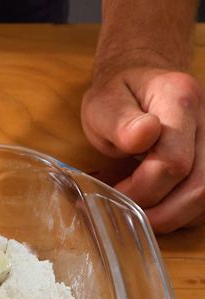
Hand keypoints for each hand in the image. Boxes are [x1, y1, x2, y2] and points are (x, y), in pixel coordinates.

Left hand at [82, 62, 204, 232]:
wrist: (144, 81)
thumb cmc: (120, 95)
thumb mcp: (104, 102)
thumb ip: (119, 120)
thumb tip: (143, 135)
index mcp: (180, 100)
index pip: (173, 161)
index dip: (142, 188)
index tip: (114, 192)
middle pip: (200, 185)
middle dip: (161, 212)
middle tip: (126, 214)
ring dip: (174, 217)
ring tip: (140, 215)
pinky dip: (184, 213)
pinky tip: (159, 209)